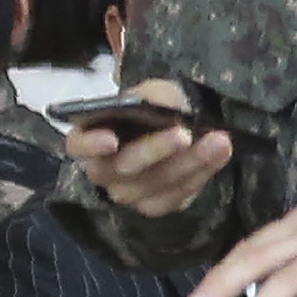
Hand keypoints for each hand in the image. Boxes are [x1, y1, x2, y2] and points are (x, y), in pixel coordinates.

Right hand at [69, 81, 237, 221]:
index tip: (111, 139)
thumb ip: (155, 97)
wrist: (177, 124)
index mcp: (90, 136)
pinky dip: (200, 174)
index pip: (77, 145)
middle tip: (183, 134)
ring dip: (188, 164)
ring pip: (153, 186)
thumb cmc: (154, 106)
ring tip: (218, 141)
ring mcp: (128, 193)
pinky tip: (219, 154)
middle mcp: (103, 170)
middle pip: (120, 169)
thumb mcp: (154, 91)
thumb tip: (167, 109)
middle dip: (155, 151)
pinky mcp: (155, 204)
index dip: (90, 144)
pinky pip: (175, 197)